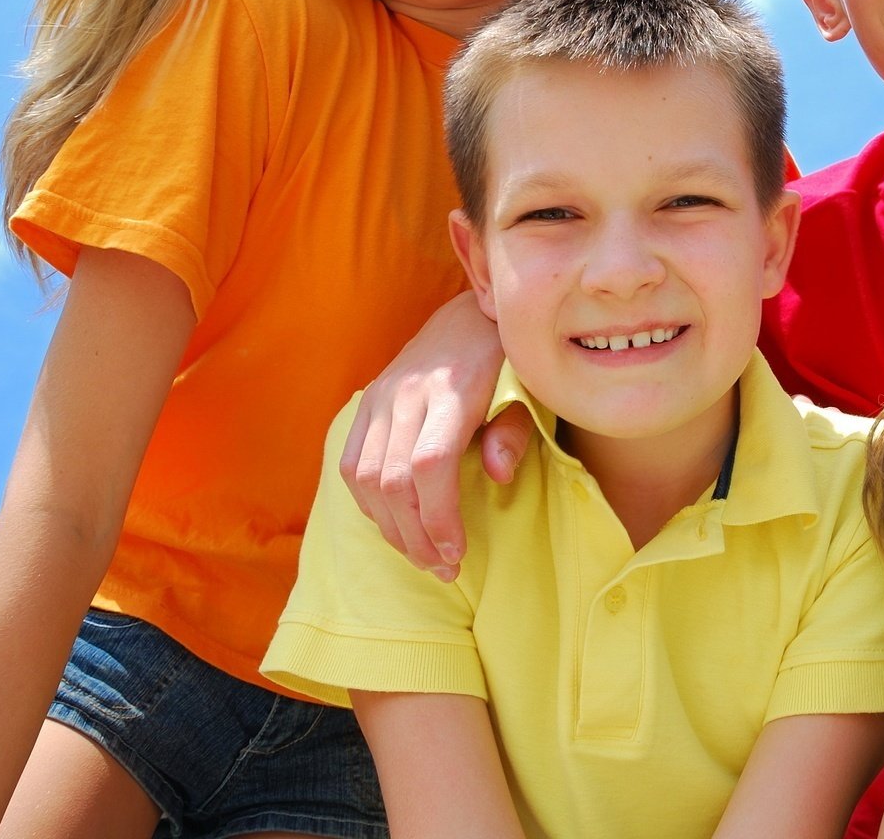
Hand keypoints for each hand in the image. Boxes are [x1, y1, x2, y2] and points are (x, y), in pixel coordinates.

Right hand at [340, 292, 527, 578]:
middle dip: (416, 535)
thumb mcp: (530, 391)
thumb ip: (514, 432)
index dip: (439, 517)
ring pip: (367, 477)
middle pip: (394, 479)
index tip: (457, 554)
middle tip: (442, 569)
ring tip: (421, 556)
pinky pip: (353, 462)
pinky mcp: (368, 402)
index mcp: (453, 390)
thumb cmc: (511, 361)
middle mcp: (408, 393)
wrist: (471, 314)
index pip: (431, 465)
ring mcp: (381, 396)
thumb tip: (497, 475)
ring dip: (390, 526)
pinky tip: (395, 525)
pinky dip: (369, 502)